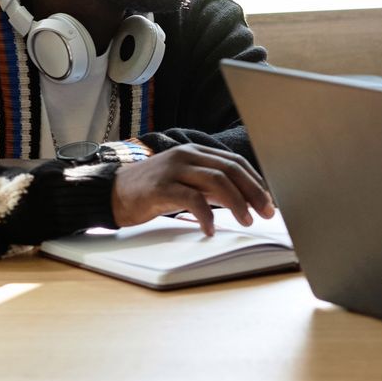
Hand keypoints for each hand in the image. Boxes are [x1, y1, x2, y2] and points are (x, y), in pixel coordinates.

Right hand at [111, 145, 273, 234]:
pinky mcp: (160, 187)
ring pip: (216, 181)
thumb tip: (244, 199)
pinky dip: (206, 215)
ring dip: (237, 203)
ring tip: (246, 221)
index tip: (270, 200)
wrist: (111, 193)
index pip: (234, 162)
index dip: (255, 181)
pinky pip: (191, 199)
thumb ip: (211, 187)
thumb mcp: (186, 183)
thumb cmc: (152, 191)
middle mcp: (186, 156)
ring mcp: (173, 169)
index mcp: (195, 152)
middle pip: (230, 170)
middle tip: (267, 212)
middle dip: (253, 192)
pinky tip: (211, 229)